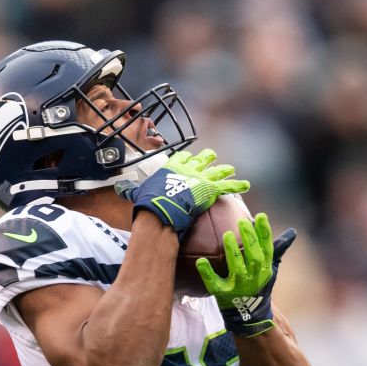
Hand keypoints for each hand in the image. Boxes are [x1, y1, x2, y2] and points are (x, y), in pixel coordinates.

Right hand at [117, 149, 249, 238]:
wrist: (161, 209)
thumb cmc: (148, 202)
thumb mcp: (137, 192)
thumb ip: (131, 189)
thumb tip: (120, 188)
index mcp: (171, 166)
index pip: (181, 157)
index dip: (186, 157)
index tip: (189, 157)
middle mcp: (188, 168)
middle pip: (200, 159)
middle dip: (206, 157)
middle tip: (210, 156)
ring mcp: (201, 177)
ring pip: (216, 170)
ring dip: (223, 169)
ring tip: (229, 168)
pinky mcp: (210, 188)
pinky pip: (227, 186)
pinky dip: (237, 185)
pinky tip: (246, 185)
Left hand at [195, 213, 296, 336]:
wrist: (250, 315)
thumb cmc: (259, 286)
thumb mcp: (271, 269)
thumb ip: (278, 249)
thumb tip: (292, 232)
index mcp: (266, 269)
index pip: (267, 248)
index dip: (265, 232)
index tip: (261, 216)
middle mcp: (254, 277)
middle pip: (254, 256)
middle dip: (249, 239)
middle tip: (242, 222)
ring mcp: (239, 286)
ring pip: (237, 268)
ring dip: (233, 252)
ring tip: (227, 235)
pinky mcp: (223, 294)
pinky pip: (215, 283)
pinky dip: (208, 273)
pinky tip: (200, 261)